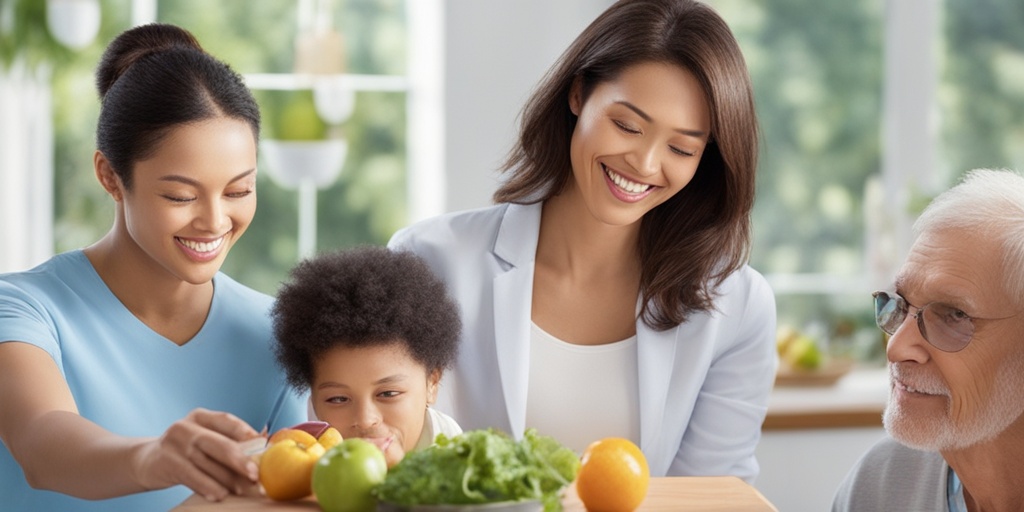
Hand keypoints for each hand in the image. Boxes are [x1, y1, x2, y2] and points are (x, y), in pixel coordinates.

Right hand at [131, 408, 262, 500]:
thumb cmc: (185, 451)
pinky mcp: (166, 462)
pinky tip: (220, 494)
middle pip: (219, 443)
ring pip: (208, 464)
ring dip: (228, 480)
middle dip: (240, 460)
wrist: (147, 461)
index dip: (247, 433)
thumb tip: (265, 440)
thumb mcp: (204, 439)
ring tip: (242, 489)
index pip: (227, 421)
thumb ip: (230, 440)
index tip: (263, 447)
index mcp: (200, 416)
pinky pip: (192, 477)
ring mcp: (174, 444)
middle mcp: (186, 426)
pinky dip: (208, 486)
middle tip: (255, 474)